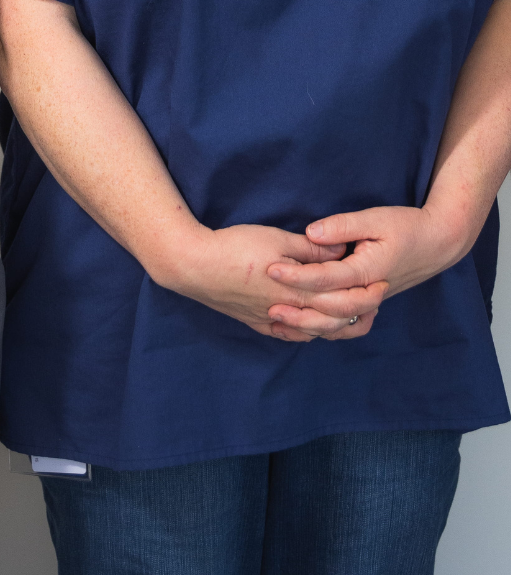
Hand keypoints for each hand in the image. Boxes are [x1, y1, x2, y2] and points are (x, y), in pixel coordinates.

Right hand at [167, 224, 384, 342]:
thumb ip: (311, 249)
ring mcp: (271, 320)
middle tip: (376, 299)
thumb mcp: (277, 238)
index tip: (382, 283)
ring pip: (313, 331)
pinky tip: (312, 328)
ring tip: (353, 315)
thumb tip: (341, 249)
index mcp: (298, 290)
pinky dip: (307, 333)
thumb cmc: (235, 247)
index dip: (365, 294)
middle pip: (333, 319)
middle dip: (359, 310)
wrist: (193, 266)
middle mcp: (288, 311)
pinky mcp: (256, 322)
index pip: (342, 299)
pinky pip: (288, 335)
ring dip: (337, 325)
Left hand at [265, 205, 471, 336]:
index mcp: (368, 271)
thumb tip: (312, 233)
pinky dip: (324, 330)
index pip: (326, 278)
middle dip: (298, 308)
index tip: (271, 269)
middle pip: (330, 309)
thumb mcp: (375, 219)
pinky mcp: (368, 303)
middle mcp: (369, 291)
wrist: (437, 243)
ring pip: (339, 324)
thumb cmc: (406, 226)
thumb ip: (342, 226)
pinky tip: (301, 327)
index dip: (297, 275)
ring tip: (279, 322)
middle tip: (268, 304)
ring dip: (309, 326)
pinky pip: (346, 325)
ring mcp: (370, 301)